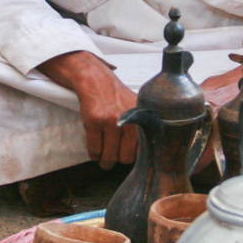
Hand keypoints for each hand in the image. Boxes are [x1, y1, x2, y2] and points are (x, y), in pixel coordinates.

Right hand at [38, 50, 139, 168]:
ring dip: (106, 162)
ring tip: (104, 161)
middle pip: (126, 157)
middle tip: (115, 160)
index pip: (144, 150)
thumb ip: (143, 127)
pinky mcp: (95, 122)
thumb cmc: (117, 96)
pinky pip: (94, 149)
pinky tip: (95, 153)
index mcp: (142, 119)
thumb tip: (148, 153)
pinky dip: (94, 155)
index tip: (130, 159)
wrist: (96, 81)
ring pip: (110, 156)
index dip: (136, 159)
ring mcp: (111, 122)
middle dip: (119, 161)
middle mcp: (129, 121)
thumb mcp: (137, 108)